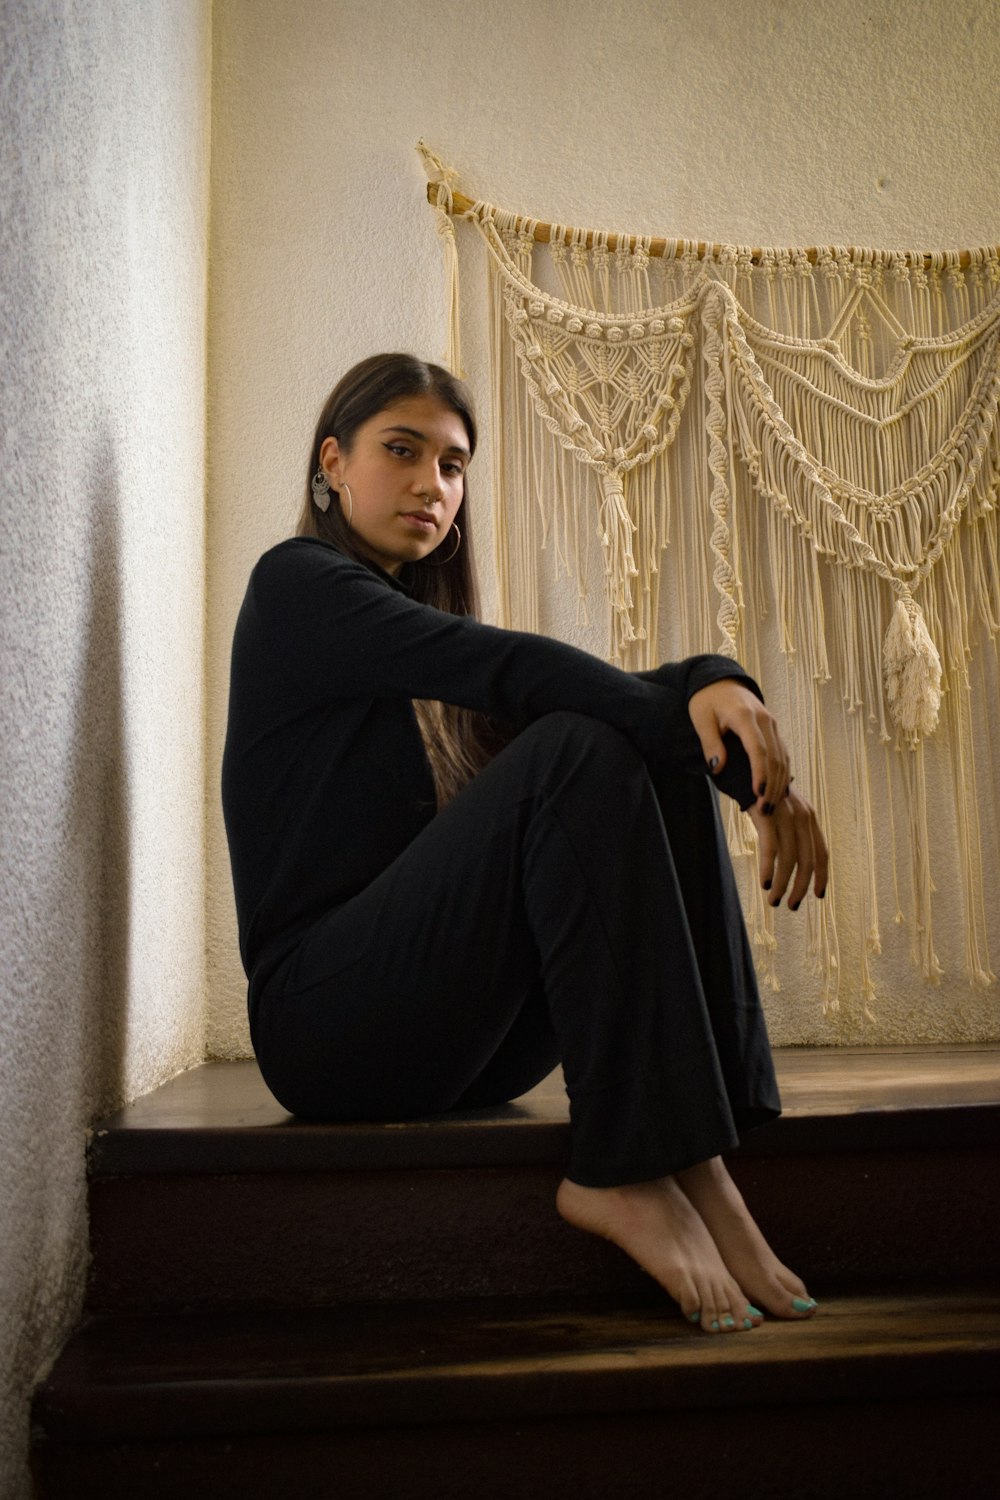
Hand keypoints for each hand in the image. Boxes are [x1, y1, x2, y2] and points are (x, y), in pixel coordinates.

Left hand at [688, 679, 789, 811]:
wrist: (720, 682)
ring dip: (780, 783)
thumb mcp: (702, 720)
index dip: (760, 774)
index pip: (758, 749)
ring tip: (771, 807)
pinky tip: (778, 791)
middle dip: (772, 786)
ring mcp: (772, 724)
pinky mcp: (774, 729)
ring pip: (783, 757)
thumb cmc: (706, 701)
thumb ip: (711, 744)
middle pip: (775, 757)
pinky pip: (783, 753)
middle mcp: (765, 720)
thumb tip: (718, 768)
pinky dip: (783, 774)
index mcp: (745, 716)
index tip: (758, 795)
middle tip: (765, 811)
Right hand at [747, 790, 828, 908]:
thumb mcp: (779, 807)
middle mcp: (801, 814)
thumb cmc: (756, 788)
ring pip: (789, 859)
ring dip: (783, 884)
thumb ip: (788, 828)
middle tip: (791, 905)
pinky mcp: (765, 813)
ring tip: (773, 900)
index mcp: (808, 815)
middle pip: (808, 860)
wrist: (738, 761)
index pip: (821, 852)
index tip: (818, 896)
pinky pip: (770, 848)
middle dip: (801, 887)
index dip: (822, 877)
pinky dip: (768, 869)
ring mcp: (784, 813)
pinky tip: (764, 884)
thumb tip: (790, 855)